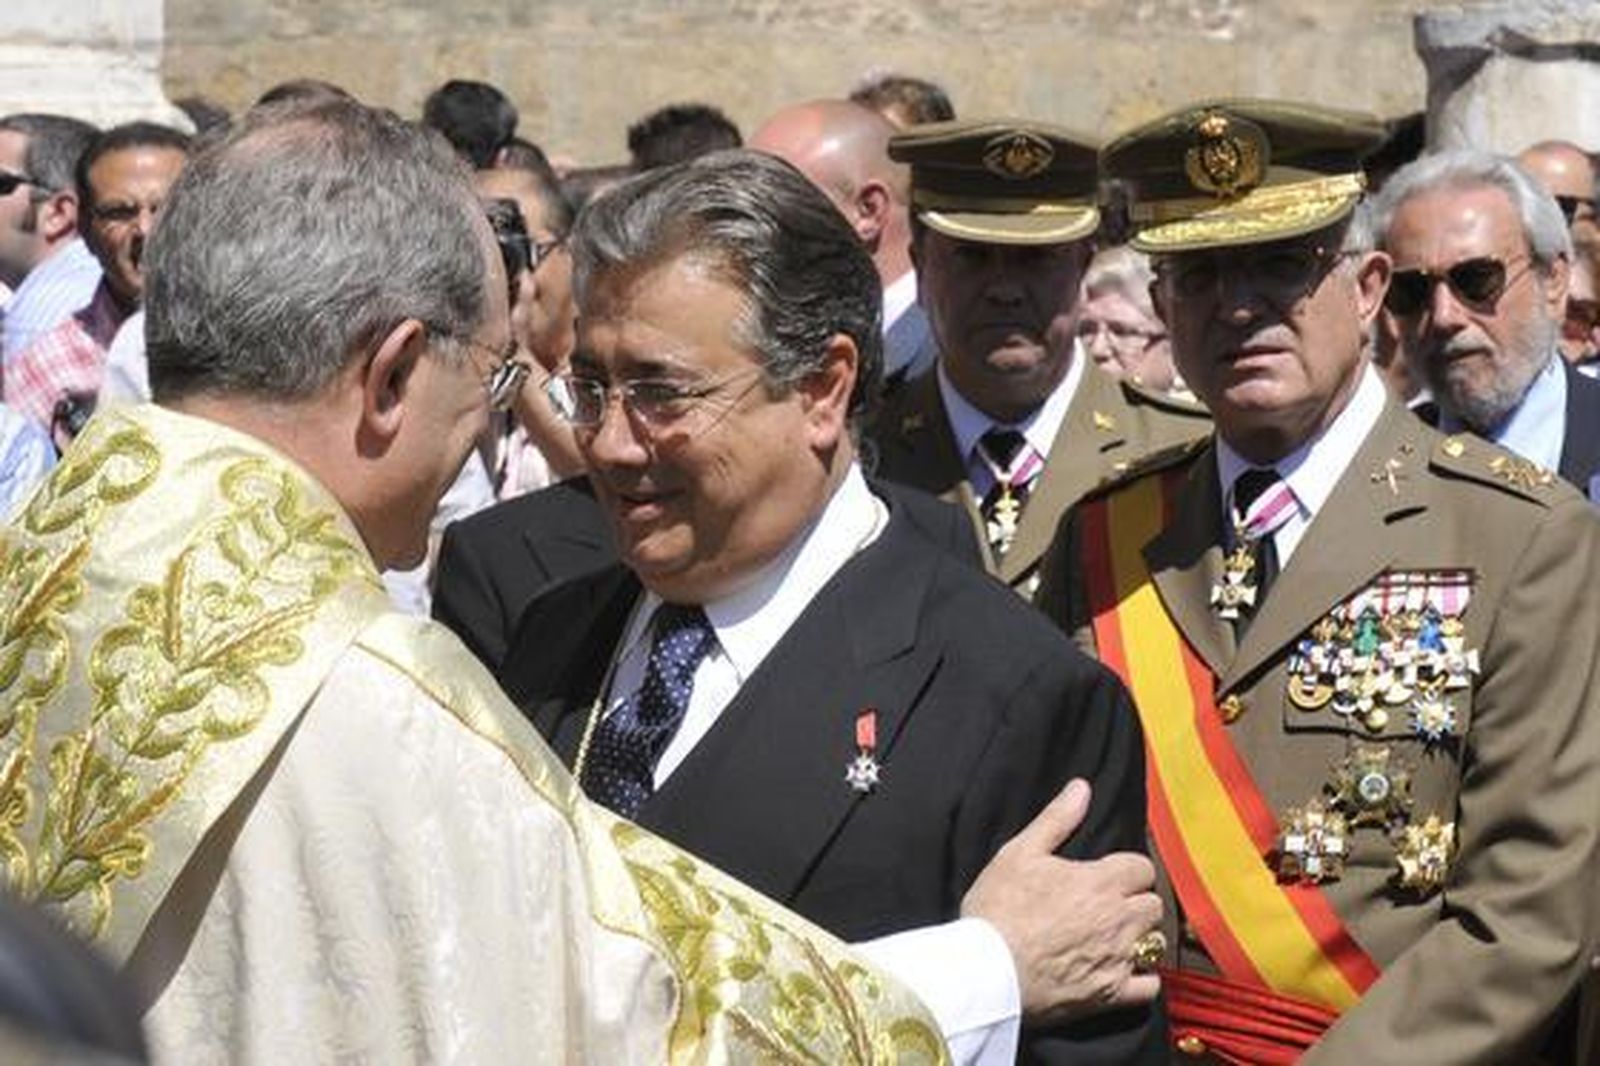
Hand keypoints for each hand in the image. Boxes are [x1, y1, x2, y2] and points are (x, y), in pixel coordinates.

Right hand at [961, 779, 1161, 1023]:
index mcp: (1101, 881)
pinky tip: (1125, 973)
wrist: (986, 972)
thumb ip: (1056, 819)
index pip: (1142, 867)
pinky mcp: (1111, 994)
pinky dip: (1143, 980)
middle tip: (1110, 906)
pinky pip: (1150, 987)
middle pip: (1153, 904)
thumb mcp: (1019, 853)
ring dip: (1140, 937)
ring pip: (1155, 942)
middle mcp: (1119, 919)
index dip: (1126, 870)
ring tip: (1116, 937)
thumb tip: (1082, 788)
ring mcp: (1118, 958)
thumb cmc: (998, 910)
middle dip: (1136, 901)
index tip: (1108, 876)